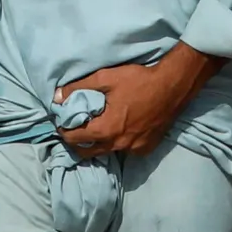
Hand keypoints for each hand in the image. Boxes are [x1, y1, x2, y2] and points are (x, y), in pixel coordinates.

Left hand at [56, 44, 217, 158]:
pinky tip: (118, 128)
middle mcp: (119, 144)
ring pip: (106, 152)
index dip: (63, 130)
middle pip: (87, 152)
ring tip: (95, 127)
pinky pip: (125, 150)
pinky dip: (117, 142)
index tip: (62, 122)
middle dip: (76, 142)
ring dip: (97, 143)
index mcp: (106, 129)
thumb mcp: (105, 78)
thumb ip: (79, 88)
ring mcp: (134, 148)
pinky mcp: (146, 148)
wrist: (173, 86)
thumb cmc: (139, 80)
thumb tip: (57, 97)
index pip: (74, 139)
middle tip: (74, 128)